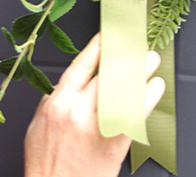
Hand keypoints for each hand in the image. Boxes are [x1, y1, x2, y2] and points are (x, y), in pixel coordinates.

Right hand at [23, 33, 164, 176]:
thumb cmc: (45, 162)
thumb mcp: (40, 121)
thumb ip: (59, 96)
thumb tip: (78, 77)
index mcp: (58, 102)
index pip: (83, 63)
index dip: (101, 44)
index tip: (112, 33)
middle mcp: (77, 111)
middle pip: (108, 72)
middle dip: (127, 54)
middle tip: (140, 44)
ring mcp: (97, 128)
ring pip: (125, 89)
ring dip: (142, 71)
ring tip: (151, 60)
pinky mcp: (114, 145)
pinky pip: (136, 115)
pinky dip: (148, 98)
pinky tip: (155, 87)